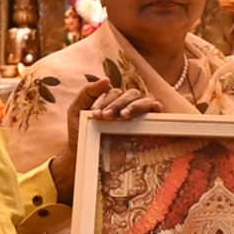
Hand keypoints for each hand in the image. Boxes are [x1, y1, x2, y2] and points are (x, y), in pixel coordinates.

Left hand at [52, 79, 162, 197]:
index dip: (106, 101)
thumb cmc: (81, 131)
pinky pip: (157, 112)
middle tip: (106, 116)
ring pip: (144, 101)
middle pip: (131, 94)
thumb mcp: (77, 109)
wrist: (83, 154)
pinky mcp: (149, 125)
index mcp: (113, 99)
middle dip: (118, 104)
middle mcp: (128, 104)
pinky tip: (154, 110)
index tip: (96, 114)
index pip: (115, 93)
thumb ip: (88, 92)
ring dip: (134, 106)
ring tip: (123, 116)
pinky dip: (156, 108)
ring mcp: (140, 114)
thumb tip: (107, 80)